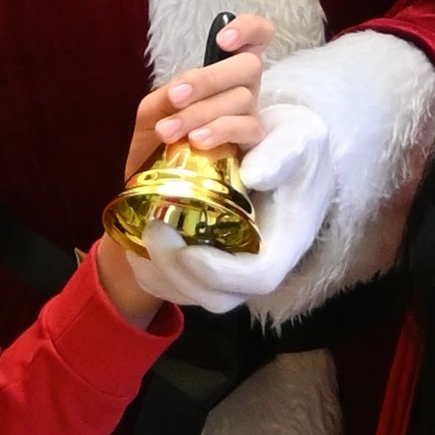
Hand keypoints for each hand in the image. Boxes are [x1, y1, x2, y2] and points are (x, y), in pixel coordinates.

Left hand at [123, 100, 330, 316]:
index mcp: (287, 241)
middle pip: (218, 296)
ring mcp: (236, 265)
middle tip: (152, 230)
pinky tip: (135, 245)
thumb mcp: (299, 138)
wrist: (290, 147)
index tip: (187, 250)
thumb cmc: (296, 143)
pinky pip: (176, 283)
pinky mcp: (212, 259)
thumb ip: (280, 154)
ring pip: (192, 293)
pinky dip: (151, 270)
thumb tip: (253, 175)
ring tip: (140, 233)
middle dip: (177, 272)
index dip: (219, 273)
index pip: (257, 278)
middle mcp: (261, 261)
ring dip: (159, 272)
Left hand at [128, 40, 271, 174]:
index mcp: (222, 74)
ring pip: (243, 99)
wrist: (153, 182)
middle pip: (250, 66)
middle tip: (175, 97)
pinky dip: (221, 131)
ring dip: (201, 112)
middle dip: (209, 78)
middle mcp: (243, 91)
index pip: (257, 39)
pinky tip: (198, 141)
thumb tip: (184, 88)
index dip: (249, 29)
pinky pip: (248, 130)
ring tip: (169, 131)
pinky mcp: (252, 147)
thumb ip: (168, 93)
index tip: (223, 39)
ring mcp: (250, 118)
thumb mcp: (153, 109)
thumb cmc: (158, 141)